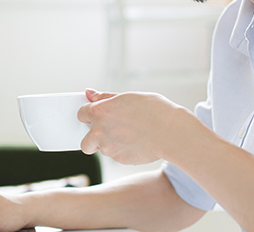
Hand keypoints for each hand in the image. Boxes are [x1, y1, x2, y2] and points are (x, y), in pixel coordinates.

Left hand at [77, 89, 197, 164]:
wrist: (172, 132)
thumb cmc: (154, 110)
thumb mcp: (128, 96)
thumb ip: (105, 97)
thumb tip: (89, 93)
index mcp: (99, 112)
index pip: (81, 114)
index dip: (89, 115)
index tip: (98, 116)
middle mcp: (99, 131)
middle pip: (84, 142)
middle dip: (93, 139)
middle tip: (108, 133)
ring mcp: (109, 148)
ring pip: (102, 150)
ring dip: (110, 144)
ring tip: (131, 135)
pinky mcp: (120, 160)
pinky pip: (117, 156)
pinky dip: (123, 151)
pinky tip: (137, 143)